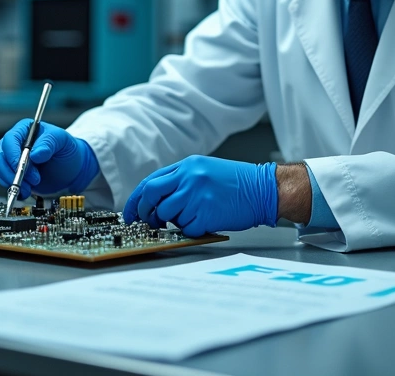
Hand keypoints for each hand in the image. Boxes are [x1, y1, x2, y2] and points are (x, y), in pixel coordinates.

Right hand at [0, 120, 98, 198]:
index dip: (12, 154)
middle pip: (0, 158)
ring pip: (1, 171)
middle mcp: (14, 144)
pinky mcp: (14, 175)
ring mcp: (12, 160)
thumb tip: (35, 154)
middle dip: (13, 172)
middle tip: (31, 180)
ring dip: (14, 182)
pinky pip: (6, 182)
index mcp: (24, 130)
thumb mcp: (62, 140)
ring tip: (31, 187)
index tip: (20, 166)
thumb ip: (49, 143)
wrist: (71, 167)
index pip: (10, 140)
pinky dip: (15, 188)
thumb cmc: (65, 149)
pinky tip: (27, 191)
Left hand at [122, 156, 277, 236]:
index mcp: (187, 165)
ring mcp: (197, 195)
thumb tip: (156, 199)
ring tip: (191, 217)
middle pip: (151, 195)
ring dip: (173, 221)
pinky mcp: (205, 213)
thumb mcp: (205, 170)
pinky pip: (186, 228)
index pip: (150, 182)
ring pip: (167, 214)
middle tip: (148, 220)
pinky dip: (191, 230)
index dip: (136, 200)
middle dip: (144, 211)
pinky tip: (205, 221)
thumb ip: (181, 180)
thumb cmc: (238, 183)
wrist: (264, 189)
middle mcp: (189, 177)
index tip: (130, 213)